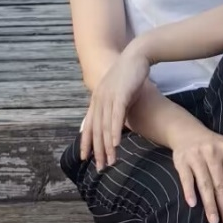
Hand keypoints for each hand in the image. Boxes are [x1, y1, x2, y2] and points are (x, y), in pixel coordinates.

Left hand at [80, 46, 149, 167]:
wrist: (137, 55)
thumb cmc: (130, 75)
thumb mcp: (119, 92)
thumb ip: (113, 106)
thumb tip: (114, 121)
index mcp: (97, 99)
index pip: (89, 125)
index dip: (86, 142)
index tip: (85, 158)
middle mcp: (99, 98)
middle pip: (96, 129)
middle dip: (97, 150)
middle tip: (100, 168)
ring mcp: (109, 96)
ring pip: (105, 126)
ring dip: (107, 146)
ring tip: (110, 162)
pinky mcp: (121, 94)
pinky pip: (116, 117)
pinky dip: (115, 132)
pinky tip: (116, 145)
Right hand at [170, 124, 222, 222]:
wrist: (187, 132)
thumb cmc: (213, 146)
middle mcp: (212, 152)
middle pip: (221, 184)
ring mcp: (196, 156)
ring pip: (205, 184)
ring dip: (210, 204)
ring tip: (214, 220)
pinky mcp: (181, 160)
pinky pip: (186, 178)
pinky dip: (189, 191)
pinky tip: (193, 204)